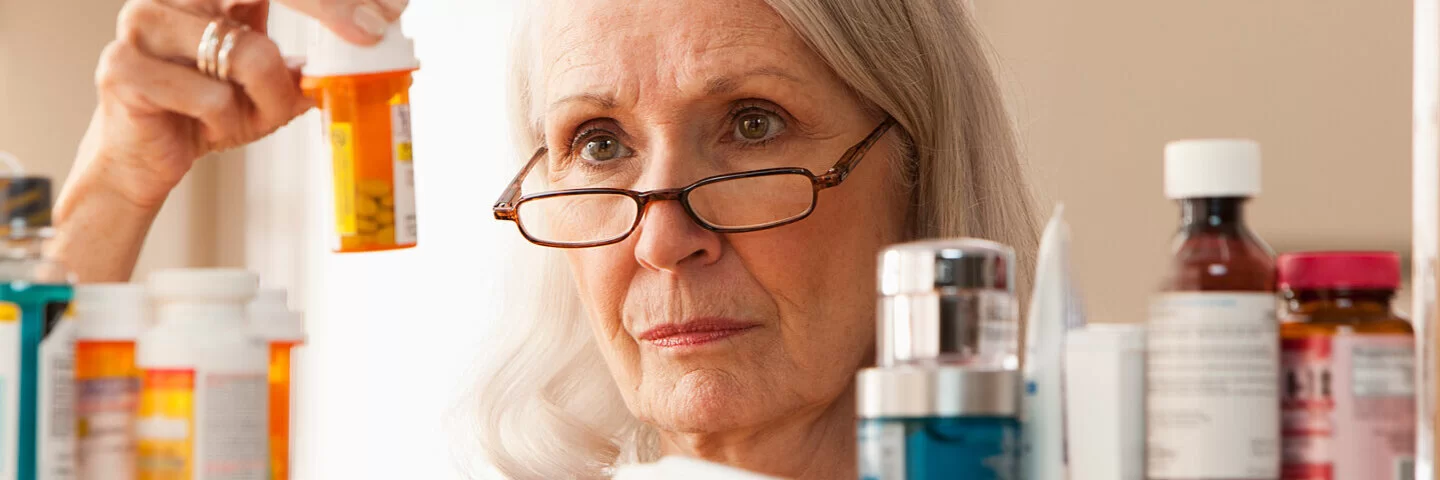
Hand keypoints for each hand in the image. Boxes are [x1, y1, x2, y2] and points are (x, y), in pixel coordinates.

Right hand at [73, 0, 405, 209]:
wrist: (146, 161)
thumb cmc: (207, 114)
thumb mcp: (272, 88)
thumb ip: (310, 64)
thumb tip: (375, 43)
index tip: (387, 9)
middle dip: (324, 7)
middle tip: (369, 32)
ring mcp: (143, 24)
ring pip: (247, 52)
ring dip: (268, 98)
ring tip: (246, 117)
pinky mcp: (123, 67)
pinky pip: (210, 96)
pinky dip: (226, 122)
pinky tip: (206, 128)